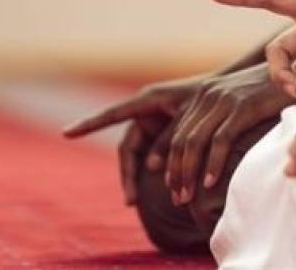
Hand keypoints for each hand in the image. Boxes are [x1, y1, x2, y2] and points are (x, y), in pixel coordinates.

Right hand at [63, 75, 203, 204]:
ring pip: (138, 155)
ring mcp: (153, 124)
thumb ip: (170, 140)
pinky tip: (155, 190)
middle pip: (128, 147)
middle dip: (127, 174)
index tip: (67, 133)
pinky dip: (151, 172)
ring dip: (137, 177)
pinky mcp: (162, 134)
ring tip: (134, 201)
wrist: (227, 94)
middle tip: (130, 201)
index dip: (90, 124)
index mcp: (148, 100)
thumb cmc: (209, 100)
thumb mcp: (190, 118)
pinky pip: (150, 155)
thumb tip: (150, 167)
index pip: (112, 114)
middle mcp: (145, 112)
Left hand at [164, 64, 295, 205]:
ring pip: (194, 141)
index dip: (171, 163)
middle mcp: (208, 94)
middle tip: (178, 199)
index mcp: (204, 94)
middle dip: (176, 173)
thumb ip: (221, 121)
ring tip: (187, 198)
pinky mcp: (244, 106)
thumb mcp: (240, 103)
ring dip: (188, 173)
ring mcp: (225, 99)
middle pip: (181, 140)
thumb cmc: (272, 94)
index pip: (177, 132)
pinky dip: (213, 164)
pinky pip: (220, 140)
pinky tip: (210, 184)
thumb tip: (208, 153)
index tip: (172, 187)